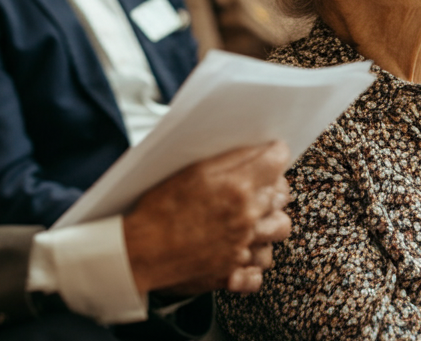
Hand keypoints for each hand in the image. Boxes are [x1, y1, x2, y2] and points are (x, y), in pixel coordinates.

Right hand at [122, 141, 291, 294]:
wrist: (139, 252)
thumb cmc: (157, 209)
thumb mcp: (191, 170)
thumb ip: (230, 158)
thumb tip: (260, 147)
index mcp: (238, 188)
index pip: (277, 161)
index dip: (275, 152)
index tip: (272, 151)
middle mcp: (247, 218)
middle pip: (282, 195)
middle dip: (272, 184)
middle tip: (256, 180)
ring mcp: (243, 247)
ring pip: (279, 229)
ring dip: (271, 220)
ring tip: (254, 215)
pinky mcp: (233, 274)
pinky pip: (260, 269)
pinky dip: (255, 262)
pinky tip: (243, 249)